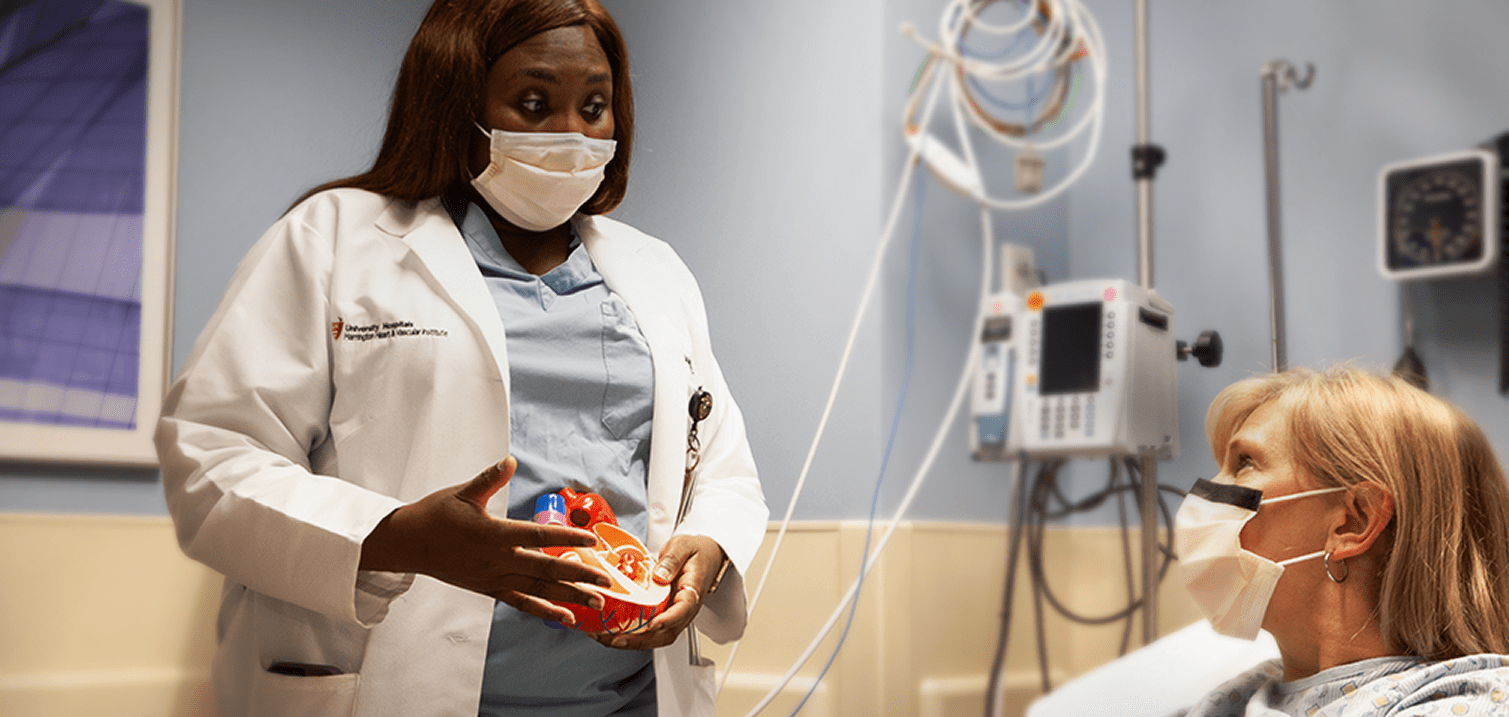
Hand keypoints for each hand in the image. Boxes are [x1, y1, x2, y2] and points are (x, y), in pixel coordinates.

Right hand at [359, 457, 612, 625]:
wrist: (408, 544)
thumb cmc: (436, 515)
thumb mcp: (463, 492)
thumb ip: (489, 478)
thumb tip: (509, 461)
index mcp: (493, 533)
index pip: (538, 535)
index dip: (567, 538)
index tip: (592, 541)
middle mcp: (496, 560)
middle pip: (545, 569)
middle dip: (580, 576)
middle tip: (607, 583)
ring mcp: (493, 578)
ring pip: (537, 591)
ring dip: (569, 598)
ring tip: (595, 604)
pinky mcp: (488, 589)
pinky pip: (520, 602)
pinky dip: (544, 610)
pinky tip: (564, 617)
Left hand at [592, 534, 725, 649]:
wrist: (704, 556)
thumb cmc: (695, 552)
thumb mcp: (684, 546)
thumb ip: (672, 560)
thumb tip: (659, 575)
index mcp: (692, 591)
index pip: (683, 610)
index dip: (668, 620)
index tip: (652, 625)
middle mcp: (684, 610)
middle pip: (666, 633)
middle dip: (640, 640)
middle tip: (617, 639)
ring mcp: (674, 615)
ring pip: (655, 637)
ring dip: (631, 642)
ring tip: (606, 638)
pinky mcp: (663, 615)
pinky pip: (647, 630)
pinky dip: (629, 634)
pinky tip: (609, 631)